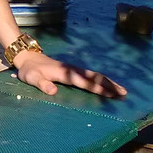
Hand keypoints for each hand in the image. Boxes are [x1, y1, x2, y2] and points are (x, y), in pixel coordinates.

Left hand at [12, 49, 126, 98]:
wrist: (28, 57)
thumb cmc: (30, 70)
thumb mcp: (32, 78)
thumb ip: (42, 84)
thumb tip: (53, 92)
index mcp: (65, 73)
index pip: (84, 82)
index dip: (97, 88)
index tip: (110, 94)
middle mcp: (73, 70)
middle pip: (95, 77)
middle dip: (110, 85)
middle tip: (124, 93)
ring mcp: (74, 69)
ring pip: (95, 75)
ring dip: (109, 82)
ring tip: (122, 90)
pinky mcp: (74, 70)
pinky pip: (91, 75)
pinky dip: (102, 80)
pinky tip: (109, 85)